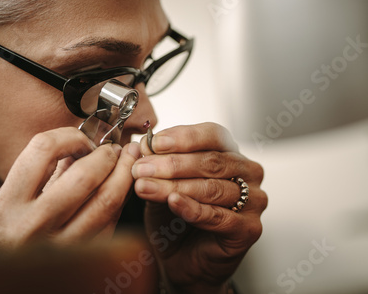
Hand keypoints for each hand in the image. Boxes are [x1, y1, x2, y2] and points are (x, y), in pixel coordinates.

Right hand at [0, 127, 140, 253]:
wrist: (13, 286)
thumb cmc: (12, 238)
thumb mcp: (14, 204)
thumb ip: (45, 173)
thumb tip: (81, 144)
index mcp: (8, 204)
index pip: (42, 149)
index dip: (70, 136)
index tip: (82, 139)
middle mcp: (32, 226)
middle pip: (84, 176)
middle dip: (106, 155)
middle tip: (113, 149)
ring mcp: (61, 247)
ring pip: (106, 200)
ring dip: (123, 174)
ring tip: (127, 161)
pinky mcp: (84, 260)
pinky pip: (111, 222)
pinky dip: (121, 199)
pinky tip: (122, 188)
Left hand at [132, 123, 266, 293]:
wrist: (181, 260)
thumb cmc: (175, 218)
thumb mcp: (162, 184)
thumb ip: (158, 165)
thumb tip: (143, 144)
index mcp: (230, 153)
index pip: (212, 134)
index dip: (183, 137)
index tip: (154, 142)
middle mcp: (248, 173)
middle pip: (211, 161)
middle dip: (171, 164)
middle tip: (141, 168)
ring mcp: (253, 201)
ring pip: (212, 188)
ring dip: (174, 186)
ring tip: (145, 186)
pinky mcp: (249, 229)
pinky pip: (219, 216)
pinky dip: (193, 208)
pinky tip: (173, 203)